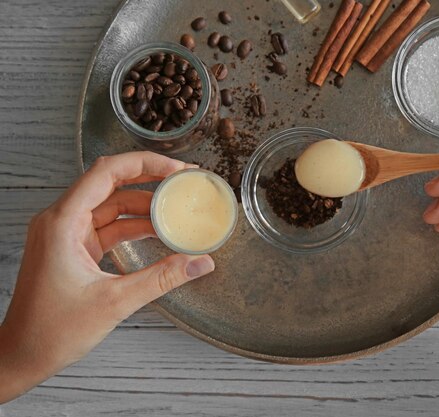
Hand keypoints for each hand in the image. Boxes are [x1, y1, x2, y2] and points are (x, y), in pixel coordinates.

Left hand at [0, 152, 214, 402]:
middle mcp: (61, 220)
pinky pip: (108, 226)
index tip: (176, 169)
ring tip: (176, 208)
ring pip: (111, 205)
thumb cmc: (51, 330)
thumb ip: (162, 278)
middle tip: (182, 180)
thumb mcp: (115, 302)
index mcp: (63, 222)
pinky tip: (159, 232)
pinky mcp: (73, 247)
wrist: (22, 355)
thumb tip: (199, 262)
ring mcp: (66, 233)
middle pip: (110, 183)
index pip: (106, 173)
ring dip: (144, 206)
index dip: (145, 165)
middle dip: (148, 179)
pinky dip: (133, 227)